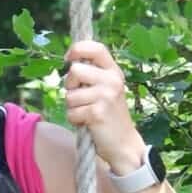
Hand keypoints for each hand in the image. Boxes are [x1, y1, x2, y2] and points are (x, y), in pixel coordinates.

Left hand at [62, 38, 142, 174]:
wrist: (123, 143)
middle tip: (81, 98)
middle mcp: (112, 80)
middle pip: (74, 71)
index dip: (77, 49)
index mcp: (114, 72)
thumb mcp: (106, 89)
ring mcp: (105, 96)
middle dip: (70, 86)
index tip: (68, 58)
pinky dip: (75, 120)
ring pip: (70, 95)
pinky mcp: (97, 113)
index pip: (96, 48)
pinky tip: (88, 123)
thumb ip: (92, 74)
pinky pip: (71, 112)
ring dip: (73, 107)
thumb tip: (70, 62)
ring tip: (87, 113)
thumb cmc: (108, 114)